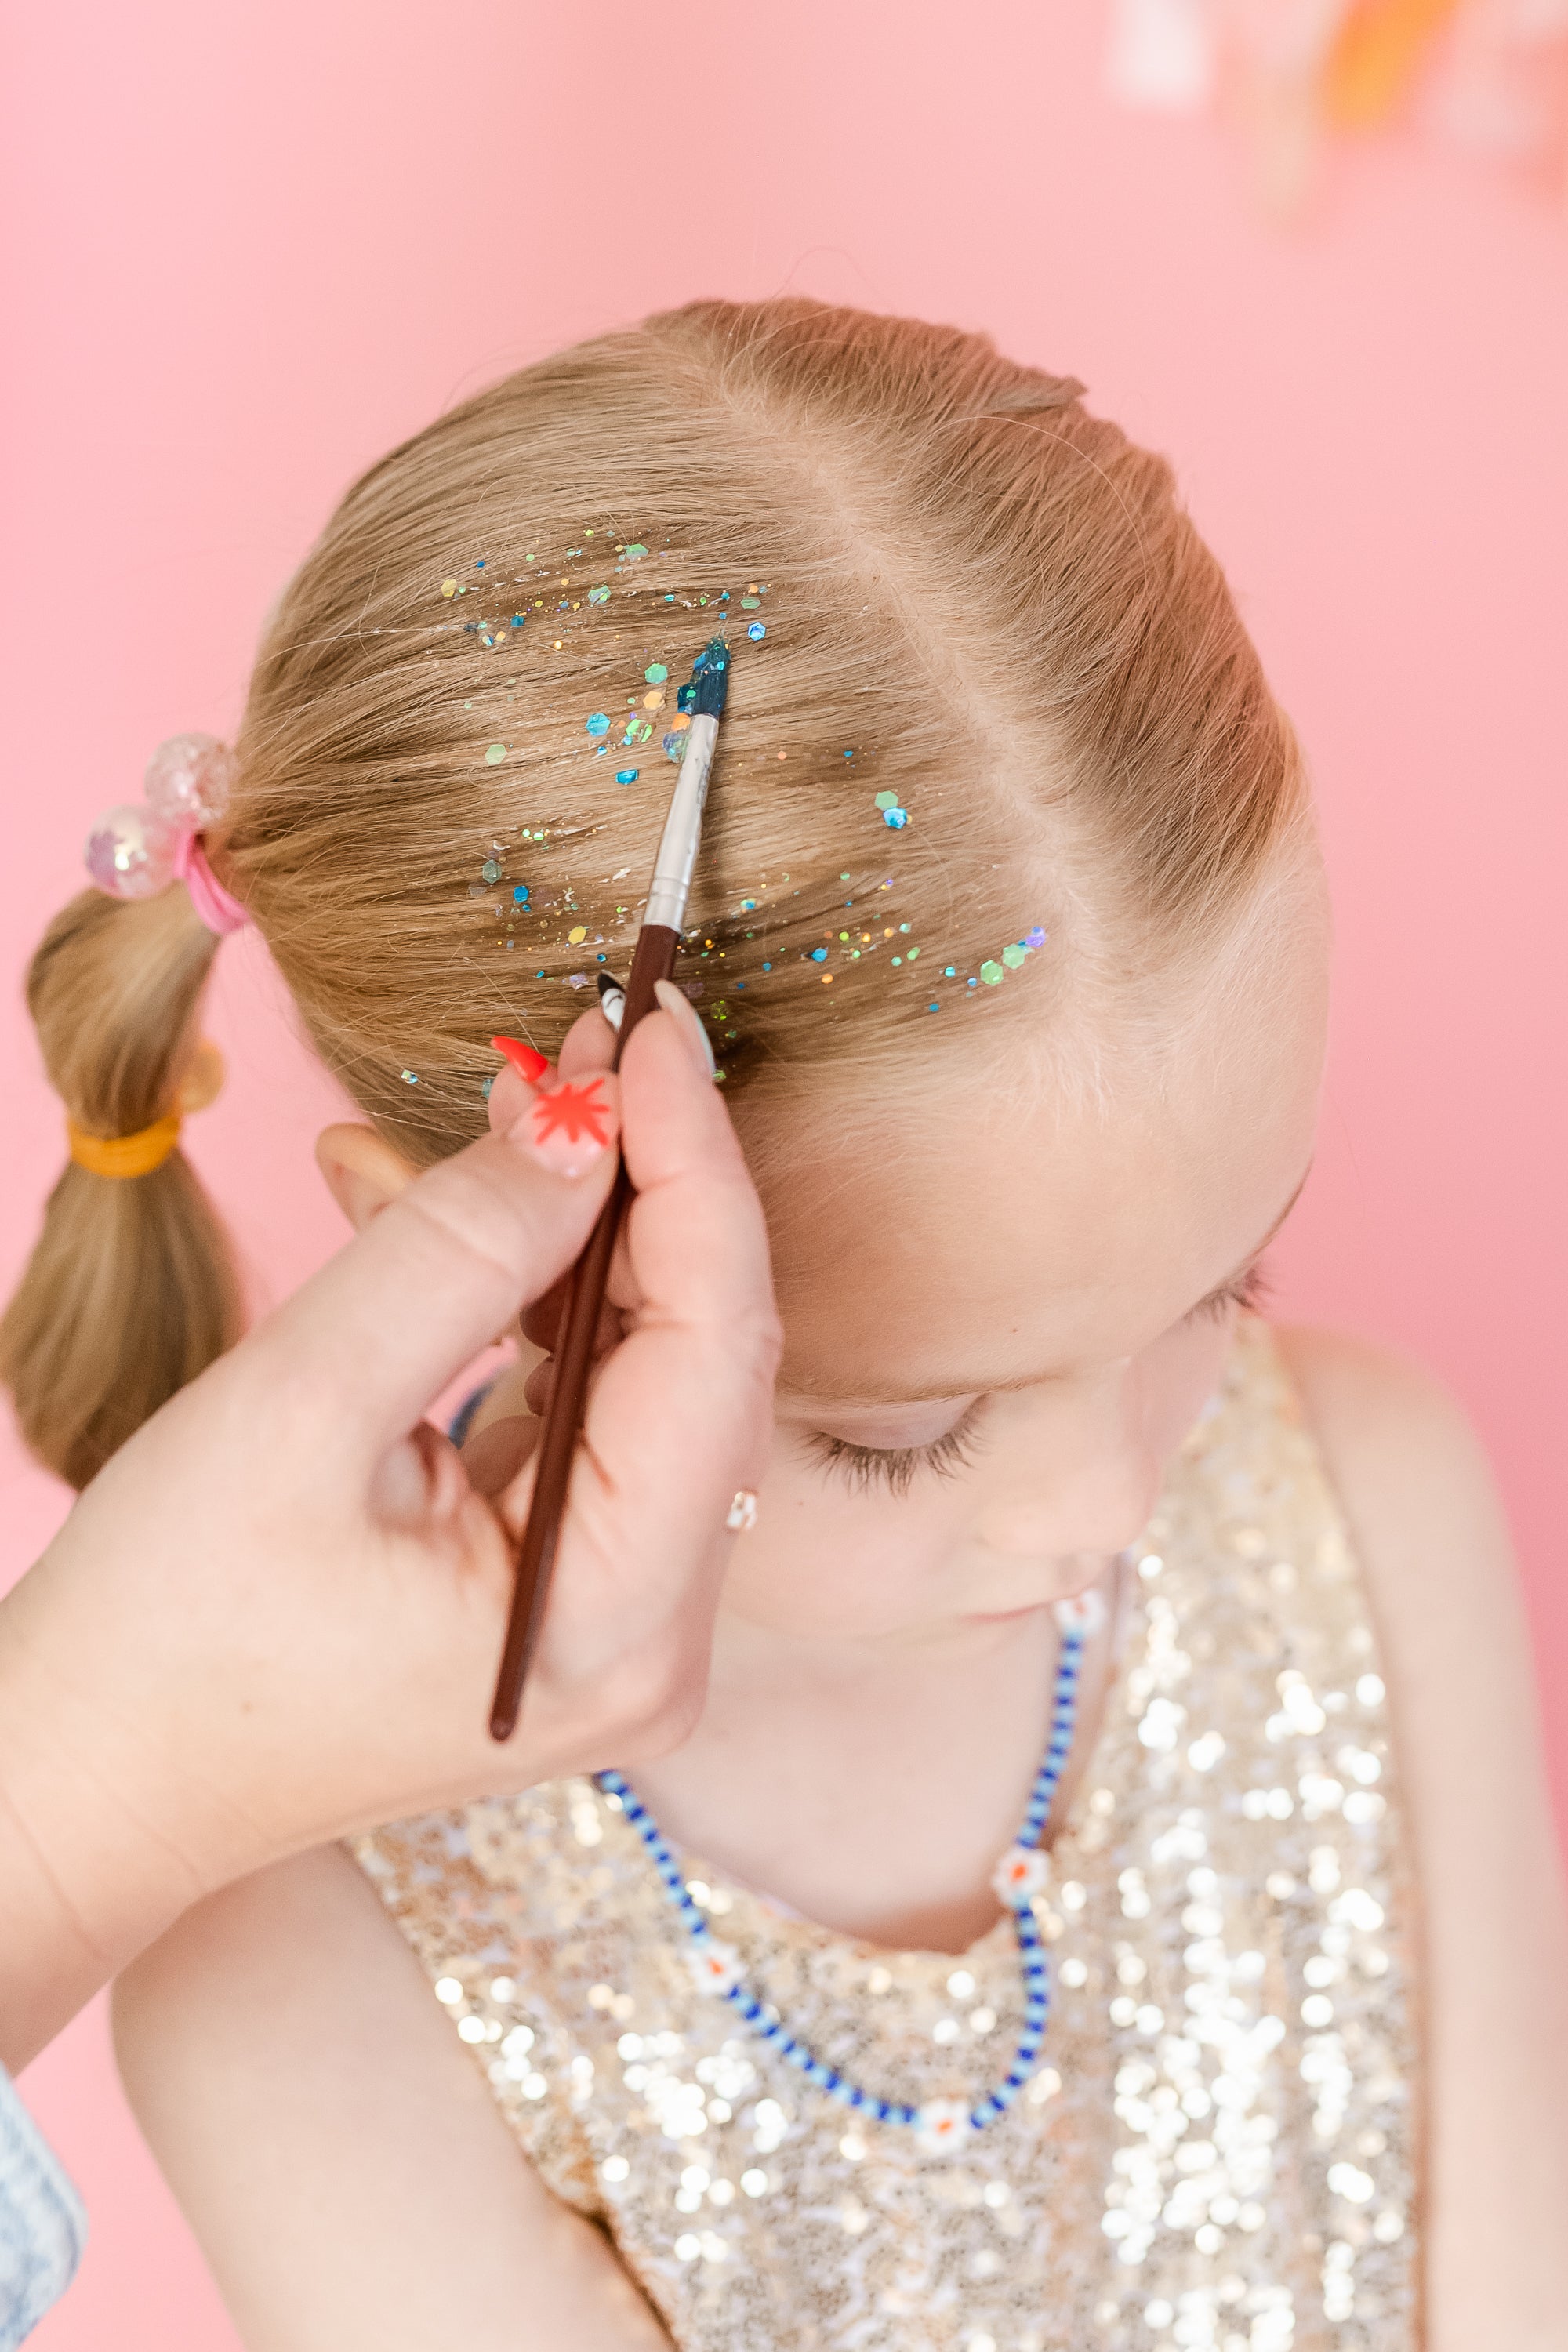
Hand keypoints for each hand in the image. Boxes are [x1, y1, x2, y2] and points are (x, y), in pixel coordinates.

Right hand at [0, 997, 779, 2068]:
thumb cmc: (164, 1634)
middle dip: (634, 1184)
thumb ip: (457, 1254)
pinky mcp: (559, 1580)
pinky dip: (518, 1301)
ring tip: (496, 1108)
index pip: (717, 1345)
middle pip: (700, 1353)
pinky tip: (432, 1209)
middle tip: (577, 1043)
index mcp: (614, 1620)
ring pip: (642, 1364)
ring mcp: (611, 1613)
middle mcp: (652, 1635)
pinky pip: (576, 1403)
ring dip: (566, 1231)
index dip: (692, 1165)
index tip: (652, 1026)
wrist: (86, 1780)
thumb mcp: (300, 1411)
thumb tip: (584, 1121)